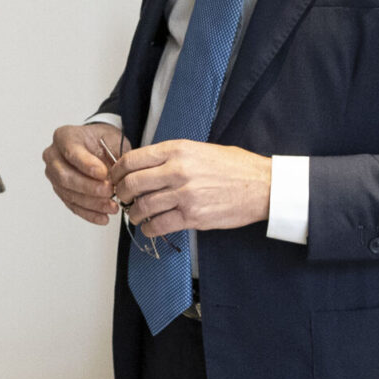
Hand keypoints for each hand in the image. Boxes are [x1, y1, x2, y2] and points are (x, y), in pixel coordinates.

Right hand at [42, 122, 126, 224]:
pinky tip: (102, 216)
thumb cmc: (102, 140)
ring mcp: (54, 175)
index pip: (71, 152)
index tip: (103, 173)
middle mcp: (54, 156)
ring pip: (68, 193)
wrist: (97, 146)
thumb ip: (114, 154)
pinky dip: (88, 213)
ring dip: (91, 203)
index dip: (86, 165)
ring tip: (111, 206)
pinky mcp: (61, 191)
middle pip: (64, 176)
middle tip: (109, 191)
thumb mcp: (112, 138)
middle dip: (88, 187)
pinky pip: (72, 205)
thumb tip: (118, 175)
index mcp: (64, 137)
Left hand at [109, 139, 270, 235]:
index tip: (115, 177)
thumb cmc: (235, 167)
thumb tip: (146, 164)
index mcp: (177, 150)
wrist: (264, 186)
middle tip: (122, 198)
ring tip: (136, 215)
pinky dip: (149, 228)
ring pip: (142, 206)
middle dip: (121, 193)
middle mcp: (177, 171)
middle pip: (132, 183)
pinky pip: (159, 225)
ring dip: (134, 214)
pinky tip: (150, 227)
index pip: (133, 159)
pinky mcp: (193, 216)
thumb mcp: (200, 149)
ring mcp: (184, 195)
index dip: (117, 171)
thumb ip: (172, 155)